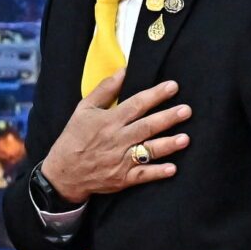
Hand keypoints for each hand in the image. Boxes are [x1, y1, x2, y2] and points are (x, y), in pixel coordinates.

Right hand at [38, 76, 191, 199]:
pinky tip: (172, 168)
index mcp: (109, 121)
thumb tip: (123, 70)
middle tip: (186, 111)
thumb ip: (105, 89)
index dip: (155, 95)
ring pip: (148, 151)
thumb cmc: (74, 138)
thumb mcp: (84, 109)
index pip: (136, 104)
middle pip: (146, 127)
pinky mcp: (122, 178)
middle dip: (167, 118)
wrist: (64, 173)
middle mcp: (117, 140)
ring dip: (167, 145)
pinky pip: (142, 175)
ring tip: (185, 138)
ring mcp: (121, 160)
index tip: (173, 87)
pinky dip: (157, 173)